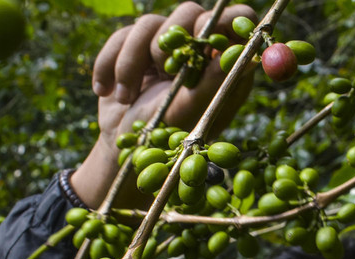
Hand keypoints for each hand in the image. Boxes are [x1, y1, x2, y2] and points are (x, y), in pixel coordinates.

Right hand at [71, 2, 256, 207]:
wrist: (119, 149)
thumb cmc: (164, 138)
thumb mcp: (191, 111)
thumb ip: (215, 81)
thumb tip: (247, 55)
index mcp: (222, 65)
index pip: (239, 21)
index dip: (228, 21)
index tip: (206, 39)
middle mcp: (197, 50)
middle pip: (192, 13)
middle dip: (171, 42)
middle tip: (164, 65)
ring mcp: (165, 46)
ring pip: (151, 23)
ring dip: (133, 62)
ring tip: (128, 98)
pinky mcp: (134, 46)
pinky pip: (122, 35)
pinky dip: (110, 64)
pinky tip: (107, 92)